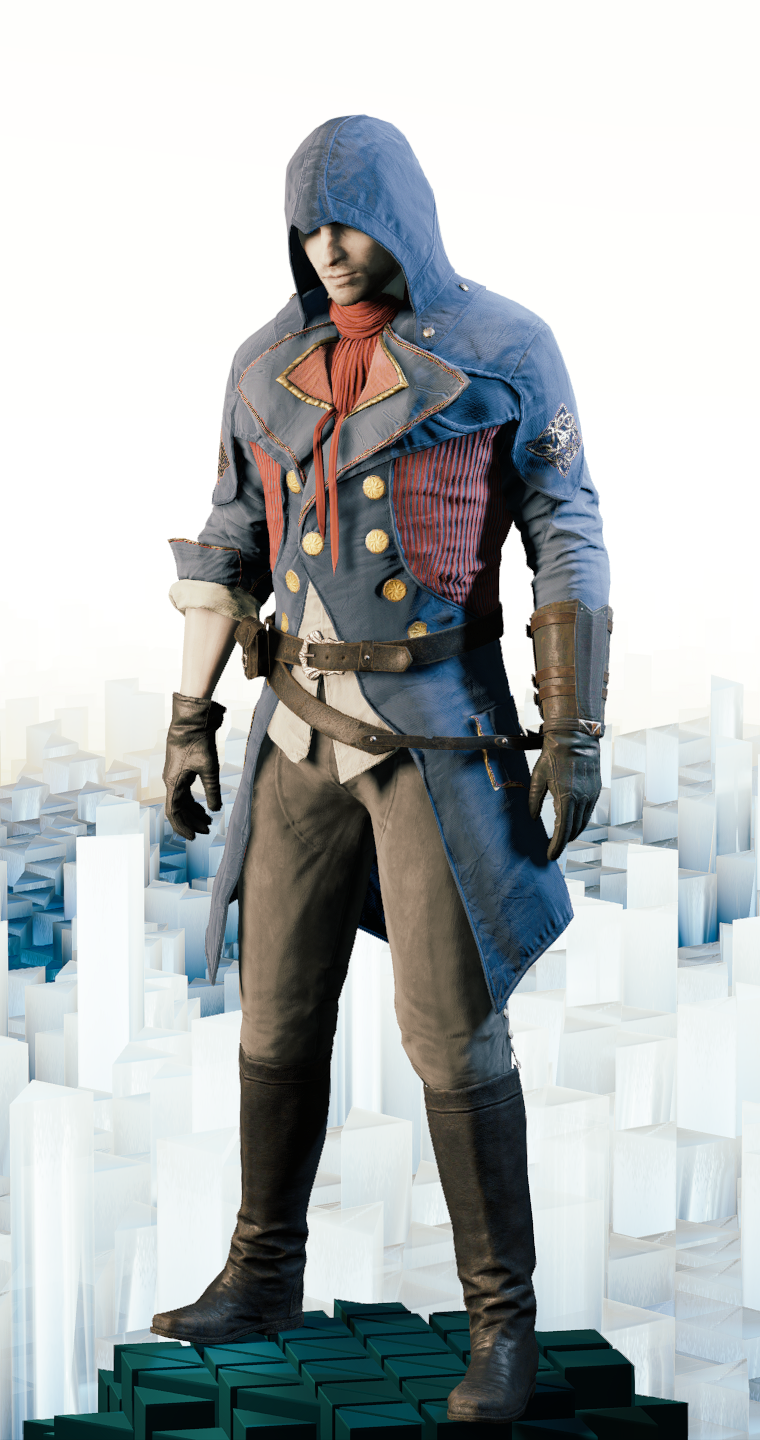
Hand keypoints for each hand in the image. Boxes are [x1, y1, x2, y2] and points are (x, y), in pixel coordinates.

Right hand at [163, 692, 225, 840]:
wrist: (191, 719)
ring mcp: (176, 775)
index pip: (174, 812)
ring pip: (183, 800)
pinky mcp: (182, 769)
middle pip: (179, 809)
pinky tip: (206, 806)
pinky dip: (195, 801)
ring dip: (194, 812)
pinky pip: (185, 791)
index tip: (194, 837)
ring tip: (209, 821)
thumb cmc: (198, 741)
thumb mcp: (209, 768)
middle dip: (192, 821)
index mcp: (173, 783)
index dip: (183, 827)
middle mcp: (171, 781)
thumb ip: (212, 790)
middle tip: (208, 830)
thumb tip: (215, 809)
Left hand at [528, 730, 601, 861]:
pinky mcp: (596, 790)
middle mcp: (582, 799)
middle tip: (554, 849)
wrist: (575, 737)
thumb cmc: (554, 755)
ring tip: (562, 838)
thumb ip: (534, 799)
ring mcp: (591, 795)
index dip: (556, 846)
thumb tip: (533, 817)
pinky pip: (588, 812)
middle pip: (574, 830)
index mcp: (566, 797)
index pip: (562, 830)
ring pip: (583, 822)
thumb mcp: (538, 777)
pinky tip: (572, 821)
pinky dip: (580, 820)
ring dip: (573, 832)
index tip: (550, 855)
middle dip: (563, 842)